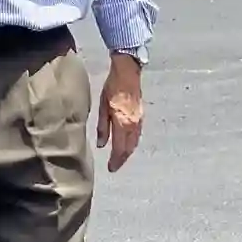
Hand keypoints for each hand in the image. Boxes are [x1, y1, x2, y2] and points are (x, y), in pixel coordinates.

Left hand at [97, 55, 144, 172]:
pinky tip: (127, 143)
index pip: (120, 149)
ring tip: (120, 158)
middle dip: (122, 159)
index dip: (115, 161)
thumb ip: (102, 128)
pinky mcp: (141, 115)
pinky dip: (132, 143)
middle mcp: (133, 125)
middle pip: (129, 148)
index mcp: (122, 123)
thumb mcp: (102, 107)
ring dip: (128, 152)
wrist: (128, 72)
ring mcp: (139, 120)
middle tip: (114, 166)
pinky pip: (137, 135)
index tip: (110, 169)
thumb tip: (101, 145)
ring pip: (134, 142)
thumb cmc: (112, 87)